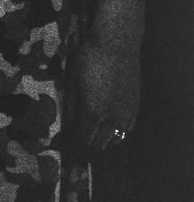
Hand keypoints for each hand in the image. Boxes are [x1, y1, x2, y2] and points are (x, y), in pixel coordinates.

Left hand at [64, 30, 141, 154]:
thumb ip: (70, 108)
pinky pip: (125, 131)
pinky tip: (107, 133)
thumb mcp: (71, 83)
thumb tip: (67, 127)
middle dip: (85, 150)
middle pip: (97, 144)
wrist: (117, 45)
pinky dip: (114, 136)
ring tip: (89, 143)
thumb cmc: (88, 60)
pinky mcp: (135, 108)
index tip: (66, 156)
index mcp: (92, 112)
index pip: (81, 140)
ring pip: (113, 140)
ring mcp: (126, 114)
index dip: (73, 151)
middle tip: (75, 151)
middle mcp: (111, 118)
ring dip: (100, 144)